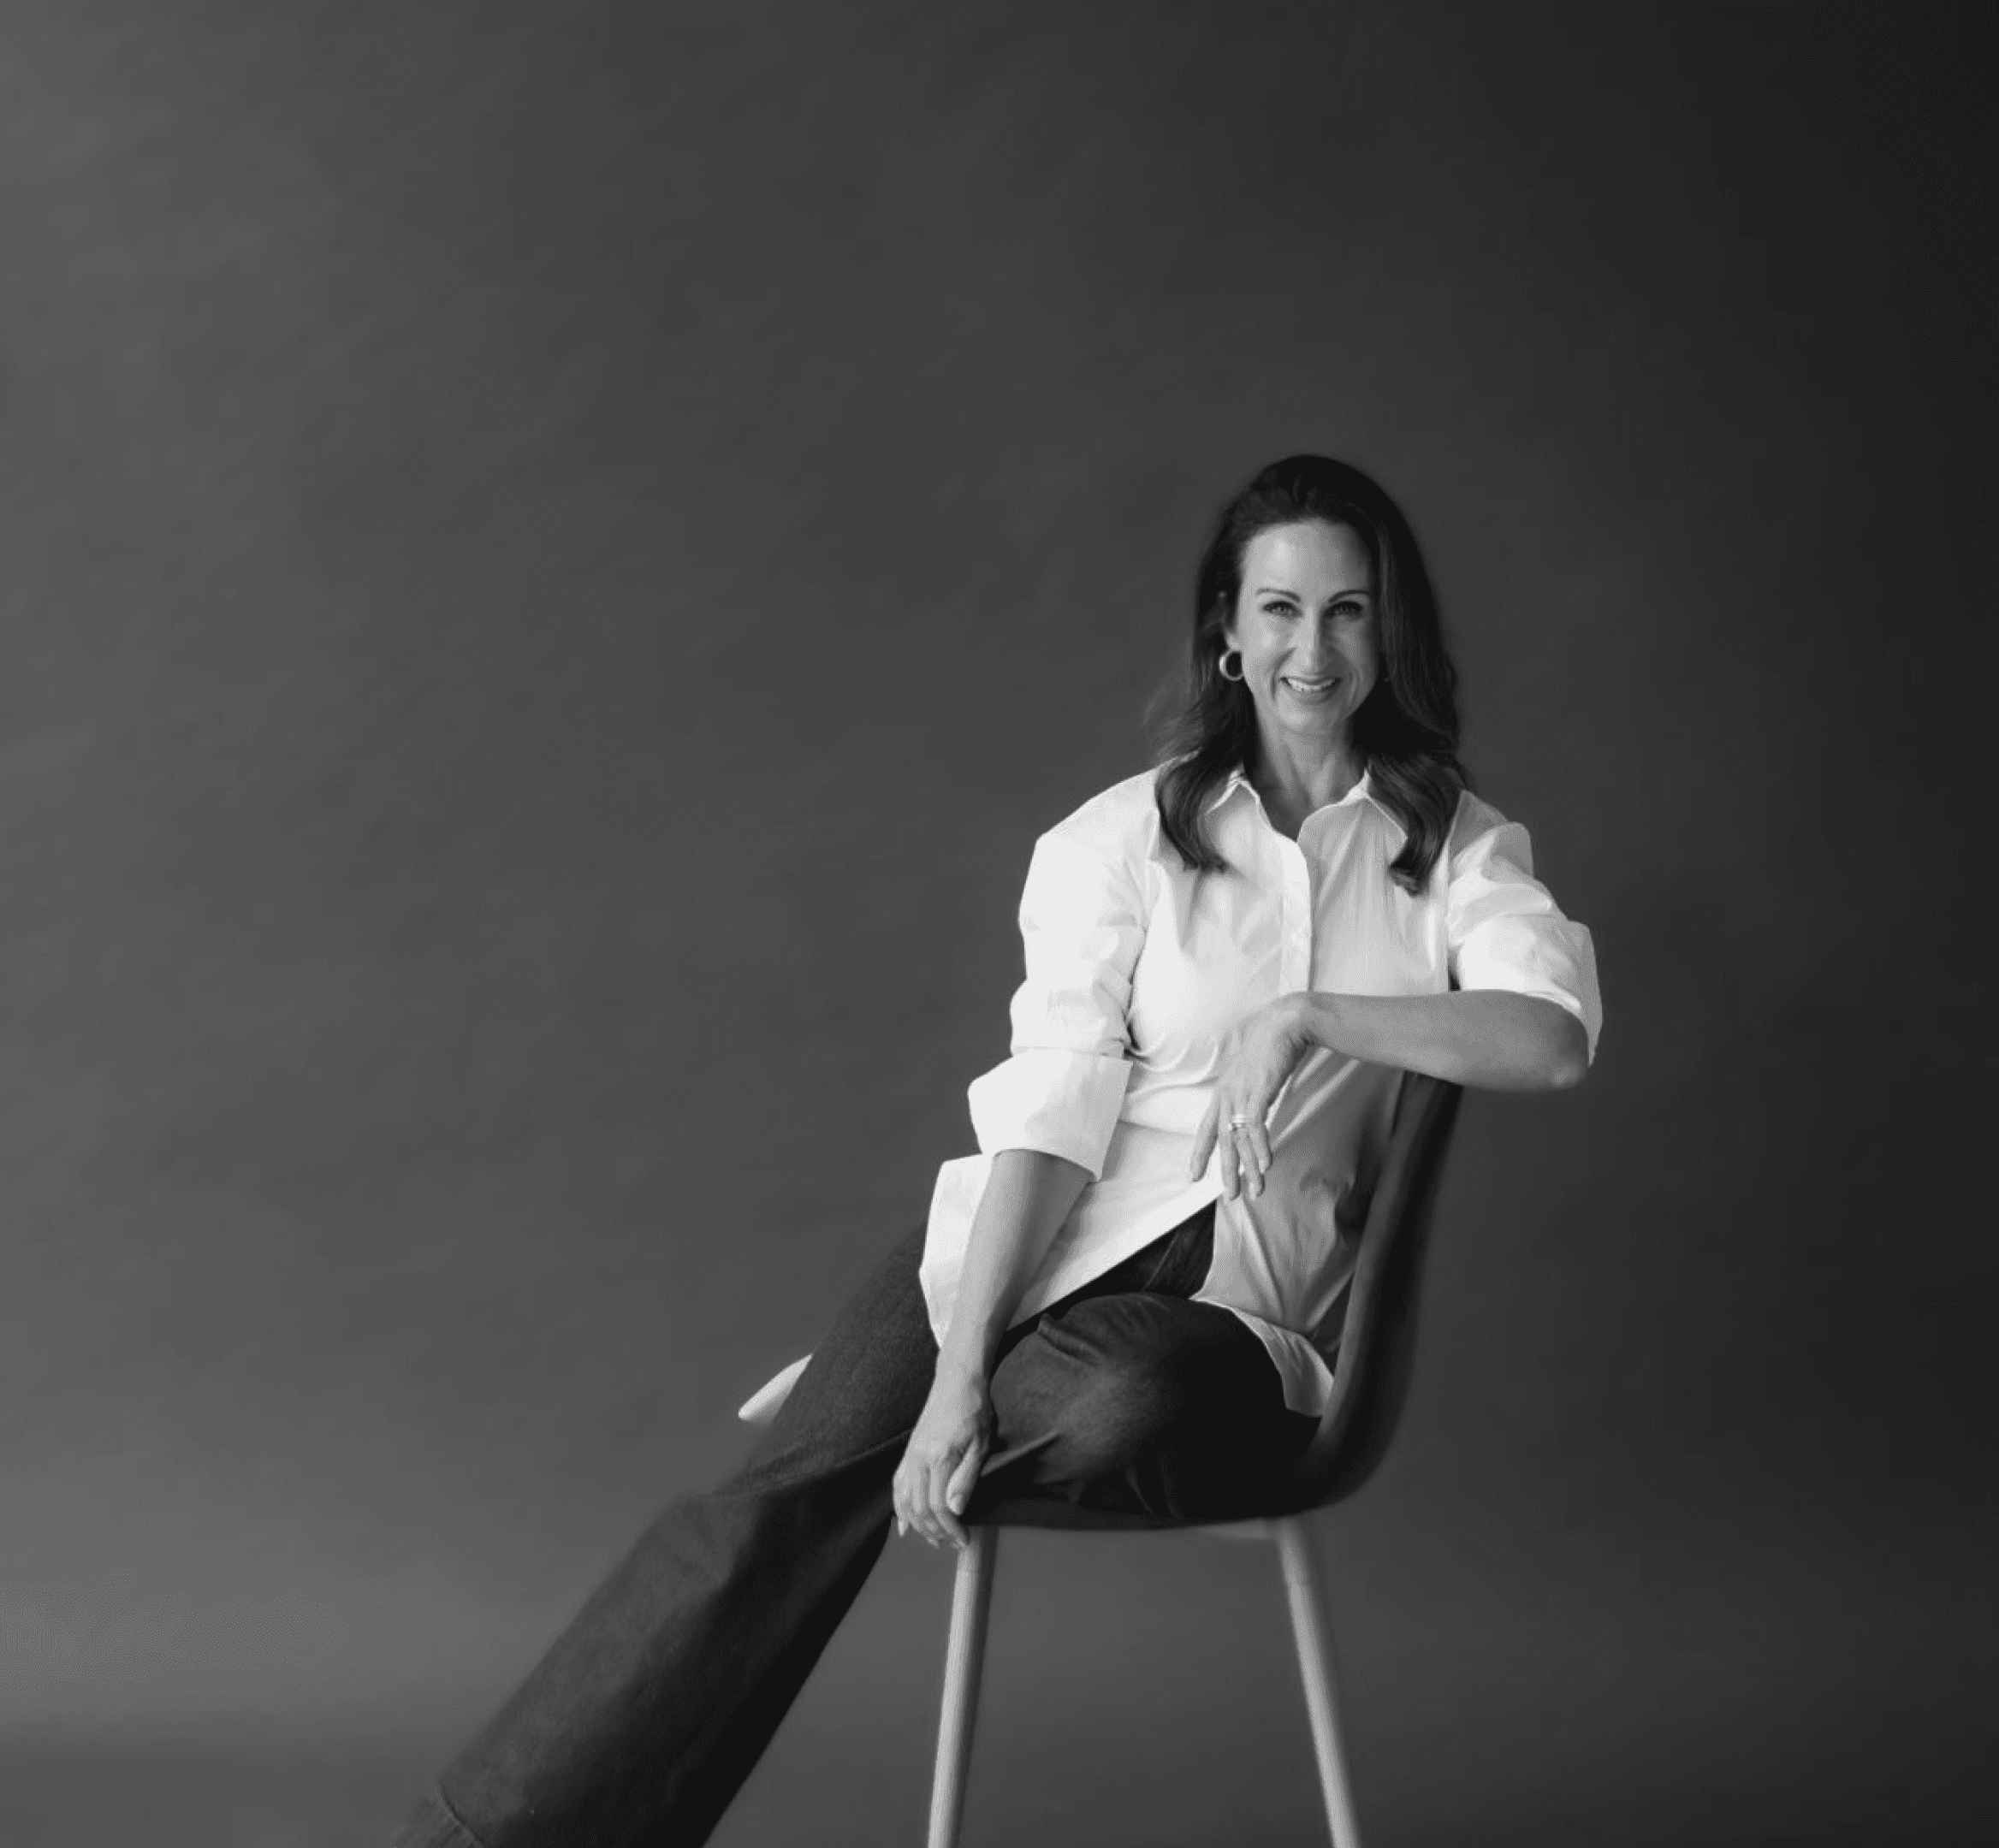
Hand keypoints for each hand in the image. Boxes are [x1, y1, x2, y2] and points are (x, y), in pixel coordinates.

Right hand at [892, 1368, 992, 1549]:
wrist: (957, 1382)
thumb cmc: (974, 1411)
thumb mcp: (981, 1444)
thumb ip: (967, 1478)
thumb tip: (955, 1510)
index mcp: (938, 1457)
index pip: (938, 1506)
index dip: (951, 1528)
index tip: (964, 1540)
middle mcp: (918, 1459)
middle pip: (918, 1508)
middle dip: (936, 1532)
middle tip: (953, 1543)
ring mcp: (910, 1456)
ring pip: (904, 1500)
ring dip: (918, 1525)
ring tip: (934, 1539)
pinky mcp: (908, 1453)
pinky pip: (897, 1485)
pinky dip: (899, 1507)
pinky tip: (905, 1524)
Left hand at [1187, 993, 1319, 1199]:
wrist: (1283, 1024)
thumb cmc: (1269, 1047)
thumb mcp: (1251, 1074)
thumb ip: (1246, 1092)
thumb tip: (1249, 1108)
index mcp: (1223, 1092)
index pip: (1207, 1129)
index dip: (1200, 1153)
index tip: (1192, 1176)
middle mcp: (1227, 1095)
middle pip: (1224, 1141)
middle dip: (1228, 1171)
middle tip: (1231, 1196)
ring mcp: (1242, 1093)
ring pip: (1241, 1139)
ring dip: (1250, 1167)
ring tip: (1256, 1190)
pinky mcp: (1259, 1091)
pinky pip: (1257, 1126)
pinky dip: (1261, 1147)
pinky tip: (1266, 1165)